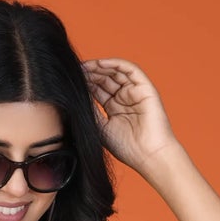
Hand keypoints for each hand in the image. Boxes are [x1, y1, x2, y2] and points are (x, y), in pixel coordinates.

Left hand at [79, 56, 180, 174]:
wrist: (149, 156)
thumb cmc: (128, 149)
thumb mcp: (101, 128)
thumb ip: (91, 111)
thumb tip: (77, 96)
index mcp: (114, 109)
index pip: (98, 90)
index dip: (85, 83)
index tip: (70, 80)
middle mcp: (125, 98)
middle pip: (105, 78)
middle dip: (90, 73)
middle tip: (74, 70)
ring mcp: (135, 92)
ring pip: (116, 72)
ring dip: (99, 67)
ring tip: (84, 66)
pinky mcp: (145, 88)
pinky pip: (129, 69)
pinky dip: (115, 64)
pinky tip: (99, 64)